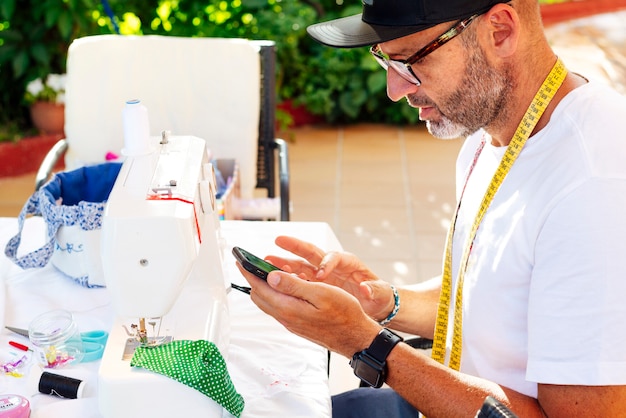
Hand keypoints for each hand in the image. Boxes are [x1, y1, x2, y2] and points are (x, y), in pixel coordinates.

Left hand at [236, 262, 380, 356]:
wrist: (355, 337)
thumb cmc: (344, 314)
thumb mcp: (321, 293)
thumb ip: (294, 285)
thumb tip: (271, 277)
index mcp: (289, 308)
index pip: (260, 287)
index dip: (249, 272)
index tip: (241, 260)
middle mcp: (286, 317)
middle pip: (259, 296)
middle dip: (253, 278)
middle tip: (251, 263)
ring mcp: (290, 322)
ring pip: (268, 302)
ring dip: (264, 286)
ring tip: (267, 271)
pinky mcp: (296, 324)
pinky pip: (278, 307)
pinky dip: (275, 294)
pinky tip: (285, 286)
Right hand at [265, 236, 395, 321]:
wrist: (373, 307)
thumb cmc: (377, 296)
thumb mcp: (379, 293)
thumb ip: (374, 290)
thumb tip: (367, 289)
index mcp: (348, 263)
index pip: (334, 257)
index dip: (326, 264)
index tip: (321, 275)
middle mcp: (332, 265)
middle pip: (311, 252)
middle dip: (295, 246)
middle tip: (279, 240)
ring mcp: (322, 274)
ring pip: (300, 264)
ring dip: (285, 262)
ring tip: (267, 260)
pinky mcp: (315, 285)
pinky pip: (298, 278)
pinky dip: (287, 278)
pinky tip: (274, 280)